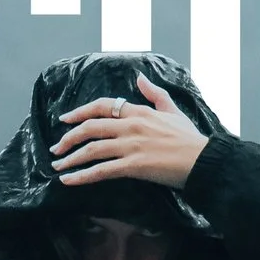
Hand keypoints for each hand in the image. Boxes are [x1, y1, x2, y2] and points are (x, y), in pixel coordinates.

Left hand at [51, 75, 204, 190]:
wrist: (204, 160)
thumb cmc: (191, 139)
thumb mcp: (173, 110)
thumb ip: (154, 94)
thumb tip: (139, 77)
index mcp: (139, 111)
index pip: (102, 106)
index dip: (80, 112)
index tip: (64, 120)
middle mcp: (131, 125)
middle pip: (90, 127)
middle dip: (68, 138)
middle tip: (56, 149)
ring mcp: (131, 145)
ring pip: (91, 149)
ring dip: (70, 159)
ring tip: (57, 167)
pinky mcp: (133, 166)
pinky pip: (101, 170)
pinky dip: (82, 176)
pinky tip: (69, 181)